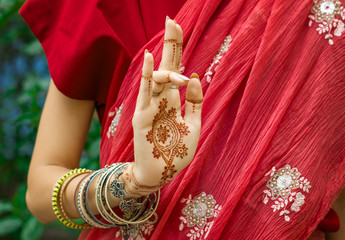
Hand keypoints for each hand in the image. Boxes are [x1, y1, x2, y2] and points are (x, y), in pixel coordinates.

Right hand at [122, 18, 202, 195]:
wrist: (162, 173)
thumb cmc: (178, 151)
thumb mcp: (194, 125)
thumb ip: (195, 102)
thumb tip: (194, 77)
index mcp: (173, 100)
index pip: (176, 70)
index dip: (177, 51)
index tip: (178, 28)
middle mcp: (162, 99)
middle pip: (166, 67)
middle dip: (170, 45)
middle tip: (173, 21)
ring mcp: (150, 106)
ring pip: (157, 77)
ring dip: (167, 63)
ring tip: (179, 68)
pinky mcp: (142, 117)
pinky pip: (145, 93)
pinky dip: (147, 77)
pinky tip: (149, 58)